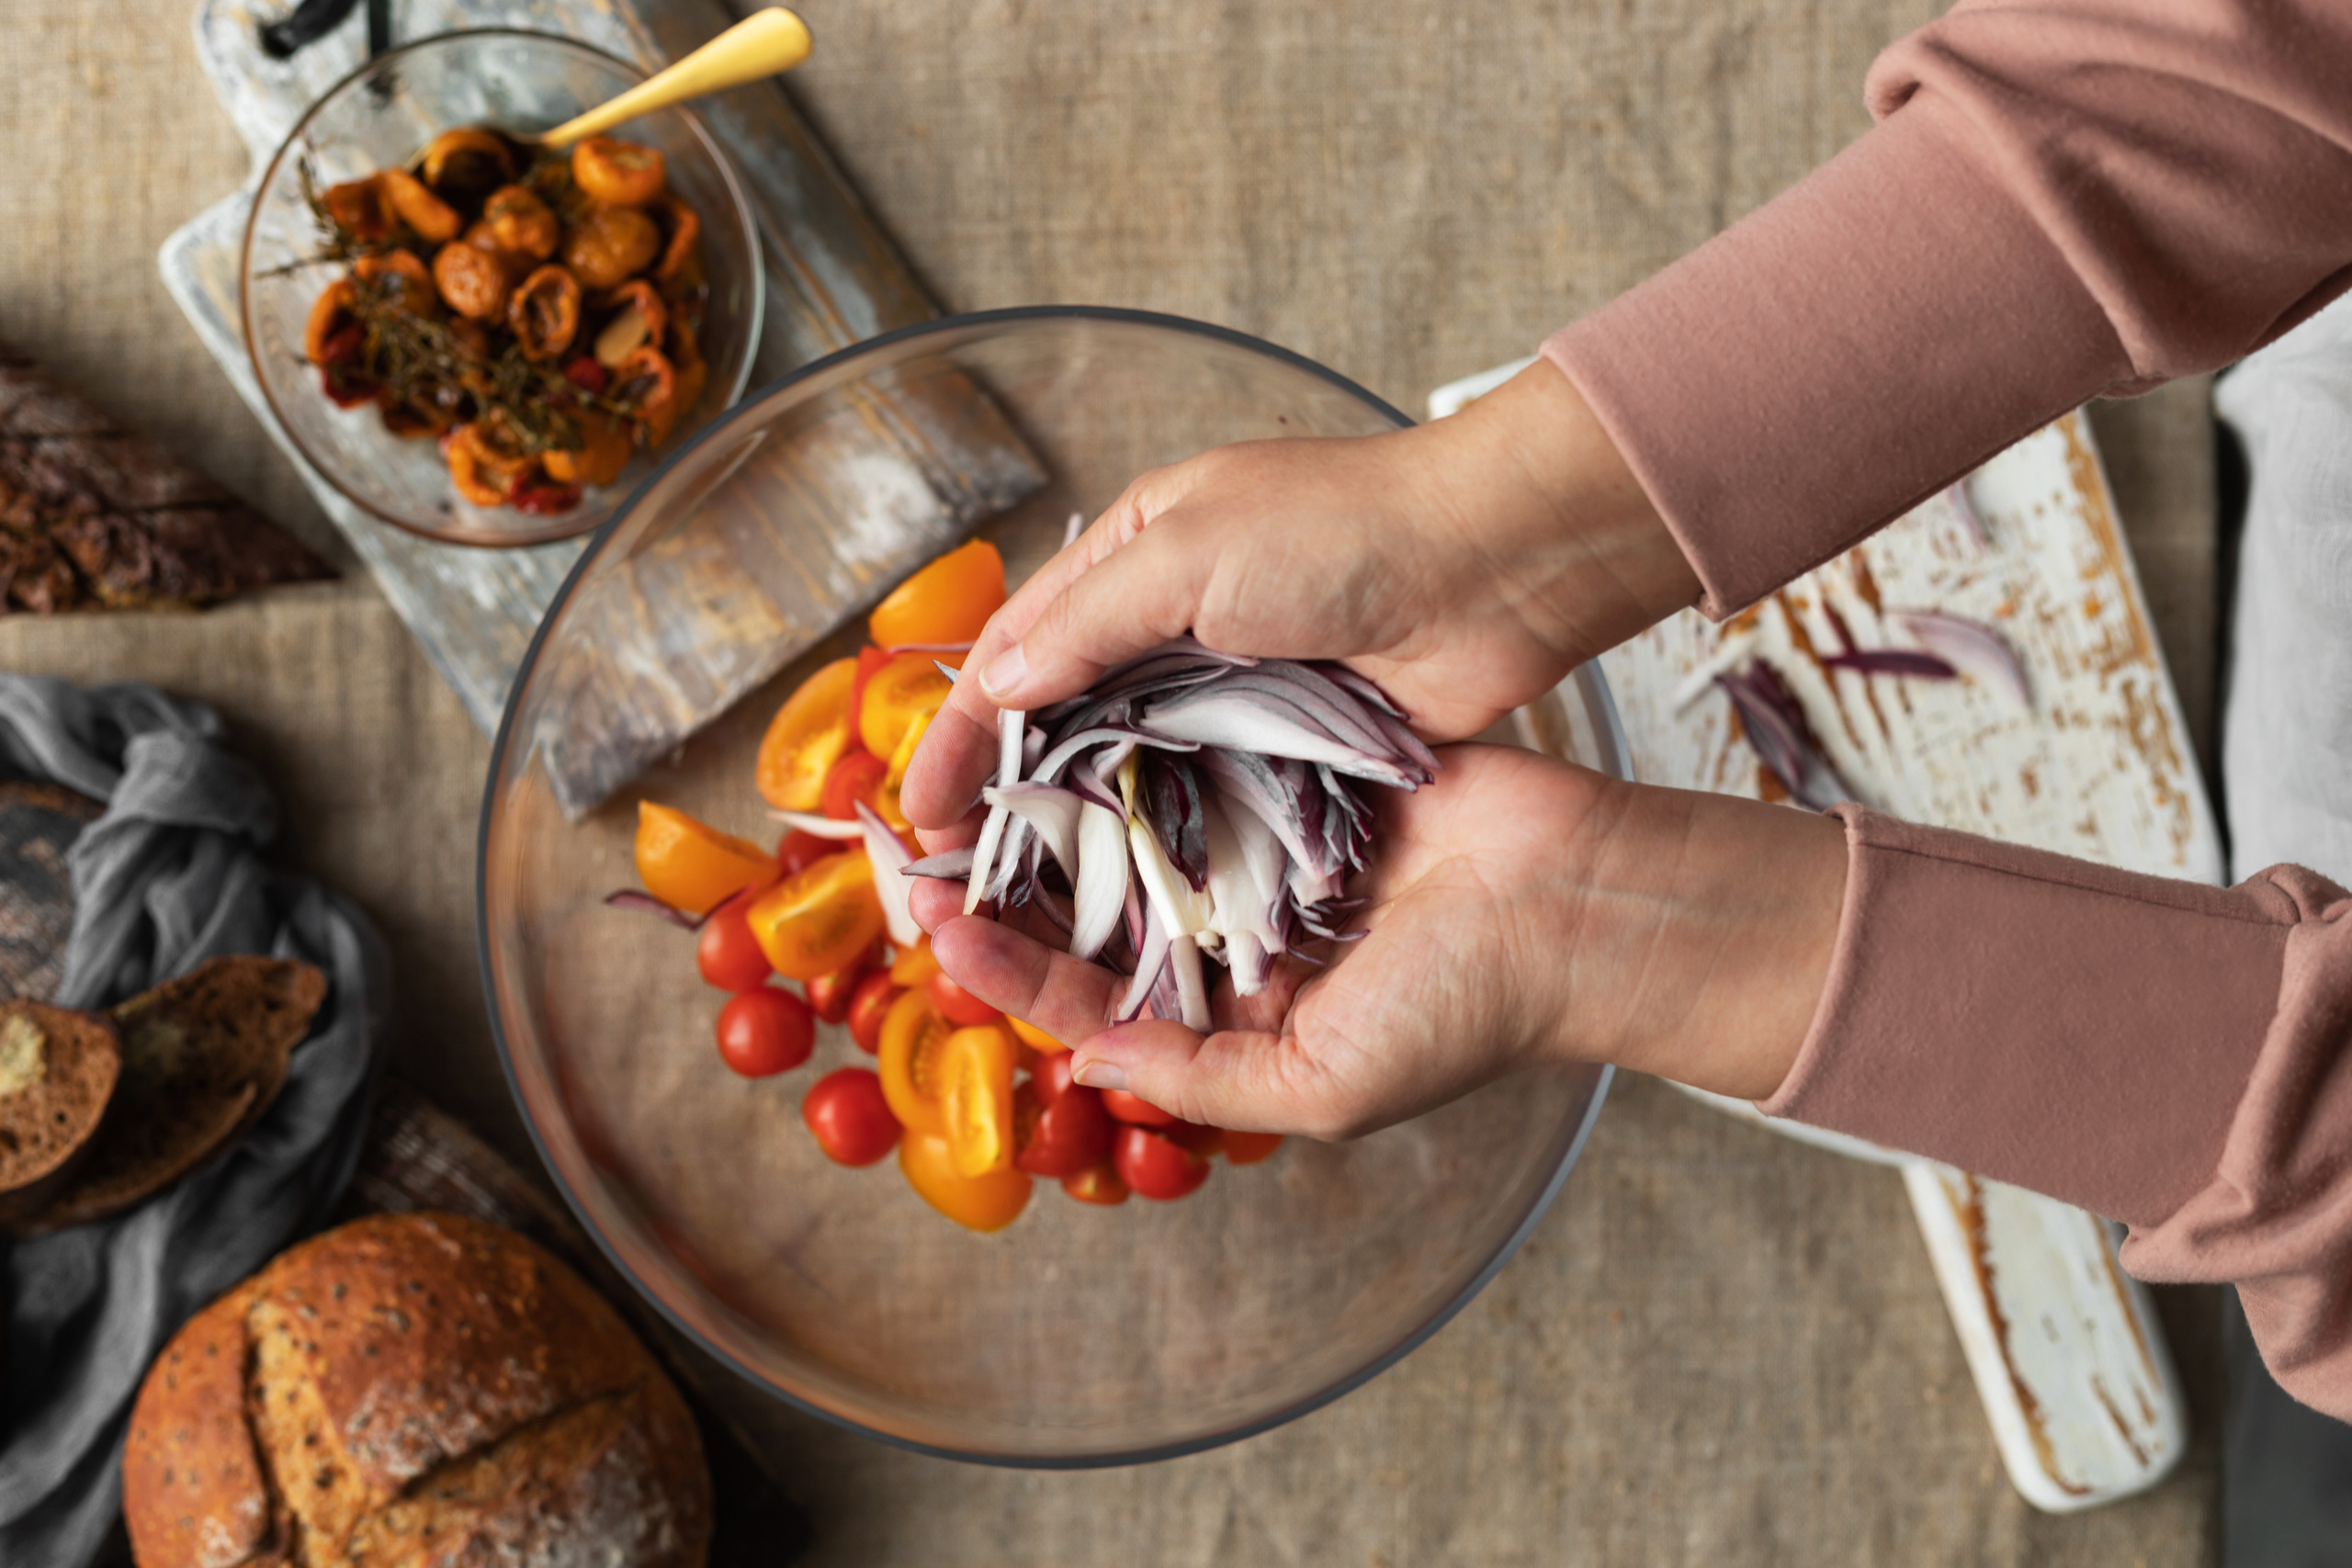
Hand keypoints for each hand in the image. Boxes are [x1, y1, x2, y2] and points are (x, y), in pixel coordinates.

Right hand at [899, 359, 1697, 835]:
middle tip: (958, 882)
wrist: (1497, 563)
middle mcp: (1174, 623)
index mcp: (1136, 553)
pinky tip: (1129, 903)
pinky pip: (1207, 805)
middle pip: (1062, 723)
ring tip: (1027, 913)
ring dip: (1077, 836)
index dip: (959, 735)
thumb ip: (1090, 623)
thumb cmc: (1345, 531)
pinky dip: (1163, 848)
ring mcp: (1233, 690)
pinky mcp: (1290, 746)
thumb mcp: (1193, 554)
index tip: (917, 816)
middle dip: (1006, 799)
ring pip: (1131, 774)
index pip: (1017, 651)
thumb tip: (996, 686)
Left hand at [908, 746, 1848, 1137]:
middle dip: (1010, 889)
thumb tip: (1084, 1063)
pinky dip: (1136, 749)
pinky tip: (1067, 723)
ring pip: (1130, 831)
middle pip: (1094, 913)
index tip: (938, 930)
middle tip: (921, 851)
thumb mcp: (1321, 1085)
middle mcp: (1234, 936)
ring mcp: (1258, 850)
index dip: (1011, 971)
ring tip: (974, 783)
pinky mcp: (1290, 774)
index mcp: (1234, 1017)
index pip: (1094, 1000)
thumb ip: (1199, 1077)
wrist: (1579, 902)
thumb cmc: (1464, 1011)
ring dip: (1055, 813)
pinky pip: (1196, 760)